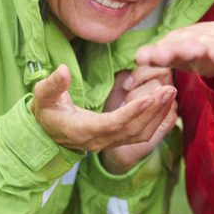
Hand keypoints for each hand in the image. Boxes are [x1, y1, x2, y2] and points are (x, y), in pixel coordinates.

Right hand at [31, 65, 176, 171]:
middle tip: (170, 89)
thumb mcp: (43, 96)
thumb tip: (63, 70)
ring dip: (158, 115)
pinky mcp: (116, 140)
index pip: (113, 123)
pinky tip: (165, 104)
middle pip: (133, 129)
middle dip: (153, 110)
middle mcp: (100, 140)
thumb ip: (53, 84)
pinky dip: (155, 120)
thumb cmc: (46, 112)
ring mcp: (110, 143)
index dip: (133, 112)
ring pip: (140, 133)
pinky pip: (140, 134)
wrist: (47, 132)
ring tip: (171, 93)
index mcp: (84, 130)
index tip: (150, 96)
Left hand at [135, 12, 213, 89]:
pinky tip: (140, 55)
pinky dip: (156, 52)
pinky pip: (170, 49)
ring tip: (146, 57)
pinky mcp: (188, 46)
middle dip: (188, 54)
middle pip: (204, 56)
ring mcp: (202, 55)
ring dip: (164, 56)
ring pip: (182, 55)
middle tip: (174, 53)